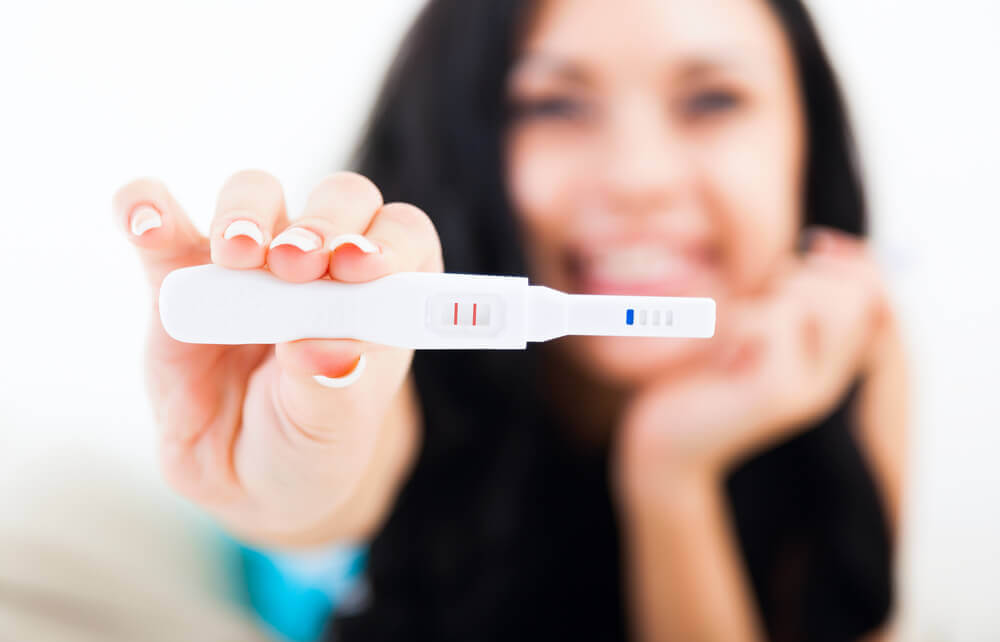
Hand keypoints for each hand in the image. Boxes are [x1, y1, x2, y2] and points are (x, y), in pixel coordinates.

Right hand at [113, 171, 441, 545]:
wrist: (244, 476)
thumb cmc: (310, 443)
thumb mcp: (331, 433)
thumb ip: (333, 390)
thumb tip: (327, 351)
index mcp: (380, 293)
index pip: (403, 235)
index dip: (388, 240)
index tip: (359, 267)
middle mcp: (322, 262)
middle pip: (336, 199)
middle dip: (321, 222)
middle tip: (296, 264)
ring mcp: (251, 263)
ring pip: (255, 195)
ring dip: (247, 212)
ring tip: (236, 256)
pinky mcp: (179, 273)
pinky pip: (161, 224)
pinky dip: (147, 209)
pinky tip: (144, 226)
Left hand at [615, 229, 889, 502]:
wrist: (664, 445)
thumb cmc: (698, 376)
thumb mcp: (746, 326)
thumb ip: (785, 295)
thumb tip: (822, 243)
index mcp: (830, 362)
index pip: (878, 294)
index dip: (855, 260)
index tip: (814, 243)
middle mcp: (832, 378)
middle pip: (856, 290)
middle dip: (798, 276)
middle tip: (752, 308)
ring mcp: (811, 390)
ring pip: (810, 299)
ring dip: (762, 299)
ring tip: (731, 336)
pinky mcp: (779, 394)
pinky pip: (775, 320)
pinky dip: (737, 320)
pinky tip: (718, 356)